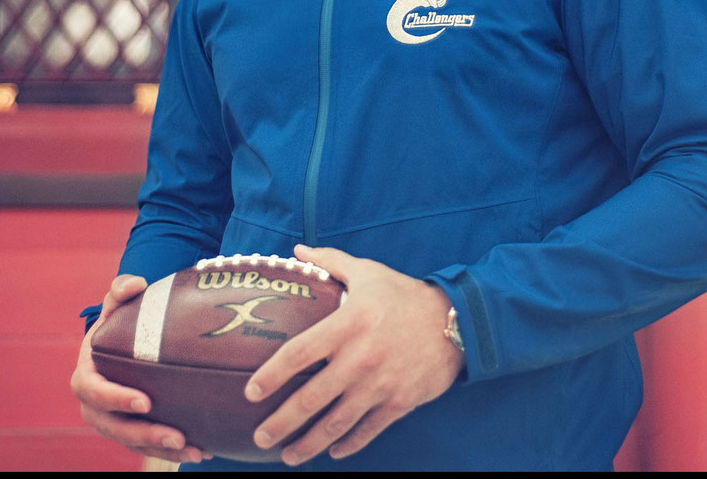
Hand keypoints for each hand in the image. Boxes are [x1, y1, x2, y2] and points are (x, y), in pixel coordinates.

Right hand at [70, 273, 211, 465]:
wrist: (117, 345)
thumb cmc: (115, 323)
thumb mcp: (114, 304)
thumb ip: (120, 290)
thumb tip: (135, 285)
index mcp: (86, 375)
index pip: (95, 392)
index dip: (116, 399)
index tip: (146, 402)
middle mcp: (94, 405)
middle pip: (115, 427)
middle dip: (145, 434)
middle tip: (176, 434)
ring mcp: (111, 421)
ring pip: (133, 442)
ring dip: (162, 448)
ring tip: (195, 449)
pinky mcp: (128, 431)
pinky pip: (147, 446)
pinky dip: (170, 451)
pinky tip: (200, 449)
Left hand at [244, 244, 463, 464]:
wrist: (455, 320)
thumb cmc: (404, 294)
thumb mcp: (367, 271)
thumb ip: (330, 262)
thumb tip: (298, 250)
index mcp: (348, 323)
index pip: (300, 352)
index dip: (272, 374)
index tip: (251, 392)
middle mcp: (360, 358)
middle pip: (312, 398)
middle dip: (282, 422)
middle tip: (260, 435)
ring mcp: (380, 385)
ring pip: (336, 423)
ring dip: (309, 443)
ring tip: (287, 455)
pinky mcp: (399, 403)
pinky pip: (367, 431)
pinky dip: (348, 444)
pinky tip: (333, 450)